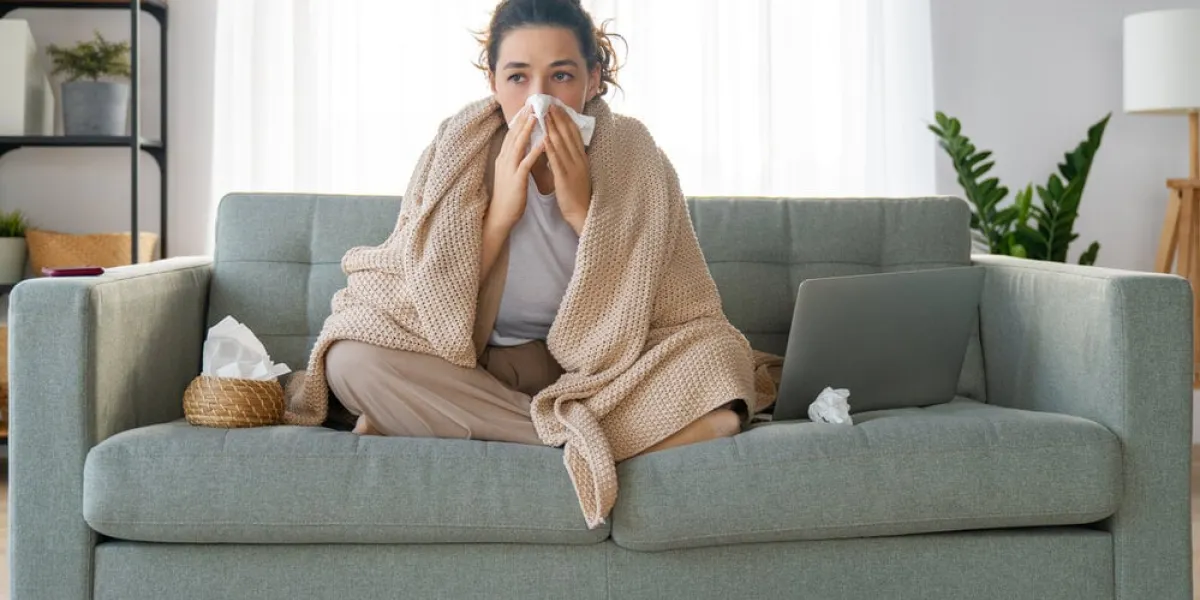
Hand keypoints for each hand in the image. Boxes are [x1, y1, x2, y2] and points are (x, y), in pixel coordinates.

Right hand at [490, 106, 544, 228]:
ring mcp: (509, 169)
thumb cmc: (508, 196)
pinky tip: (543, 142)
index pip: (511, 134)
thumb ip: (514, 159)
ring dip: (528, 129)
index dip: (519, 120)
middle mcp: (504, 160)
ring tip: (537, 116)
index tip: (527, 107)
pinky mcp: (516, 180)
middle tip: (532, 103)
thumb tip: (521, 147)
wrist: (500, 216)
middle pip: (514, 135)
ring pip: (519, 145)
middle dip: (523, 118)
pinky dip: (534, 151)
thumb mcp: (510, 173)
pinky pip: (526, 163)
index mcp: (503, 158)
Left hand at [544, 104, 590, 233]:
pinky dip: (550, 148)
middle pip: (568, 134)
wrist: (582, 213)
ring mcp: (573, 168)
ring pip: (562, 144)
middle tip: (549, 103)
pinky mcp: (565, 178)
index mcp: (581, 158)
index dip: (566, 119)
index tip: (557, 106)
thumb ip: (571, 158)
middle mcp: (578, 159)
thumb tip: (563, 146)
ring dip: (552, 127)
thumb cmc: (577, 194)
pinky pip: (557, 160)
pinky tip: (544, 137)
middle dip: (558, 118)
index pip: (574, 133)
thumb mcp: (577, 172)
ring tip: (544, 114)